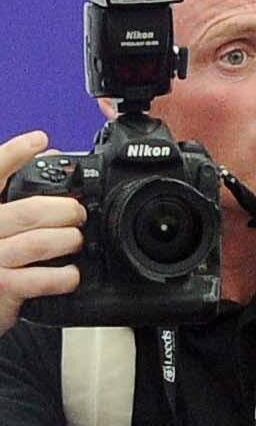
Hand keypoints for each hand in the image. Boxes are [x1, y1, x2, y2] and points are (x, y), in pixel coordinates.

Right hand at [0, 131, 82, 337]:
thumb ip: (14, 193)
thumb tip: (49, 158)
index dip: (14, 153)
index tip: (38, 140)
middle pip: (31, 210)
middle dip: (66, 211)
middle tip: (77, 214)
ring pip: (42, 242)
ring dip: (69, 240)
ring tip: (74, 240)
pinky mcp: (4, 285)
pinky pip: (43, 278)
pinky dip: (65, 276)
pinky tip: (70, 274)